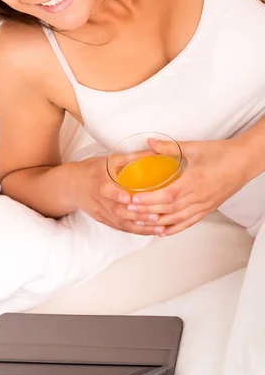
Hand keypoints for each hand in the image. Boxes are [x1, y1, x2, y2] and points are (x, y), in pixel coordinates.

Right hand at [76, 156, 165, 235]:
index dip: (117, 195)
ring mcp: (100, 212)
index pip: (106, 190)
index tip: (130, 198)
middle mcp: (98, 200)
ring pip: (120, 223)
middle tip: (155, 216)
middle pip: (116, 211)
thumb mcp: (107, 160)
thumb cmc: (91, 170)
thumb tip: (155, 152)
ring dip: (140, 227)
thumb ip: (131, 158)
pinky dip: (135, 231)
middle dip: (136, 215)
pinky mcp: (103, 220)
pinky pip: (119, 227)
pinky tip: (150, 231)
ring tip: (159, 227)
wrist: (70, 186)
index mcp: (98, 182)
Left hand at [126, 137, 248, 235]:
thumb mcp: (193, 147)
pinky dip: (175, 228)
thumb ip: (169, 147)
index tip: (133, 199)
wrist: (244, 162)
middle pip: (170, 209)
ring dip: (158, 223)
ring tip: (140, 223)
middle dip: (148, 211)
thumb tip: (149, 143)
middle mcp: (200, 196)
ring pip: (178, 218)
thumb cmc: (220, 153)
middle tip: (129, 211)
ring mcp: (205, 204)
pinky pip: (190, 222)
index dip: (150, 199)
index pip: (168, 195)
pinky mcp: (209, 208)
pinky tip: (162, 231)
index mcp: (195, 180)